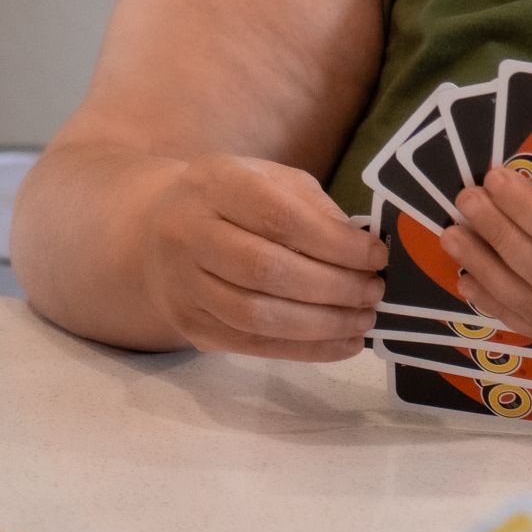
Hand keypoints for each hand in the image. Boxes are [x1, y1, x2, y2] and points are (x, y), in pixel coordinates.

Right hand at [141, 154, 384, 359]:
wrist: (155, 232)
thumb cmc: (233, 200)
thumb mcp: (272, 181)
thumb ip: (315, 208)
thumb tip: (363, 249)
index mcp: (216, 183)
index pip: (278, 217)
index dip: (333, 242)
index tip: (376, 256)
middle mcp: (189, 232)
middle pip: (267, 270)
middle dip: (333, 286)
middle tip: (374, 291)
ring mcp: (184, 284)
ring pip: (257, 315)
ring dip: (322, 324)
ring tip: (363, 318)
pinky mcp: (190, 325)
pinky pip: (252, 345)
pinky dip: (304, 350)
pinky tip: (342, 344)